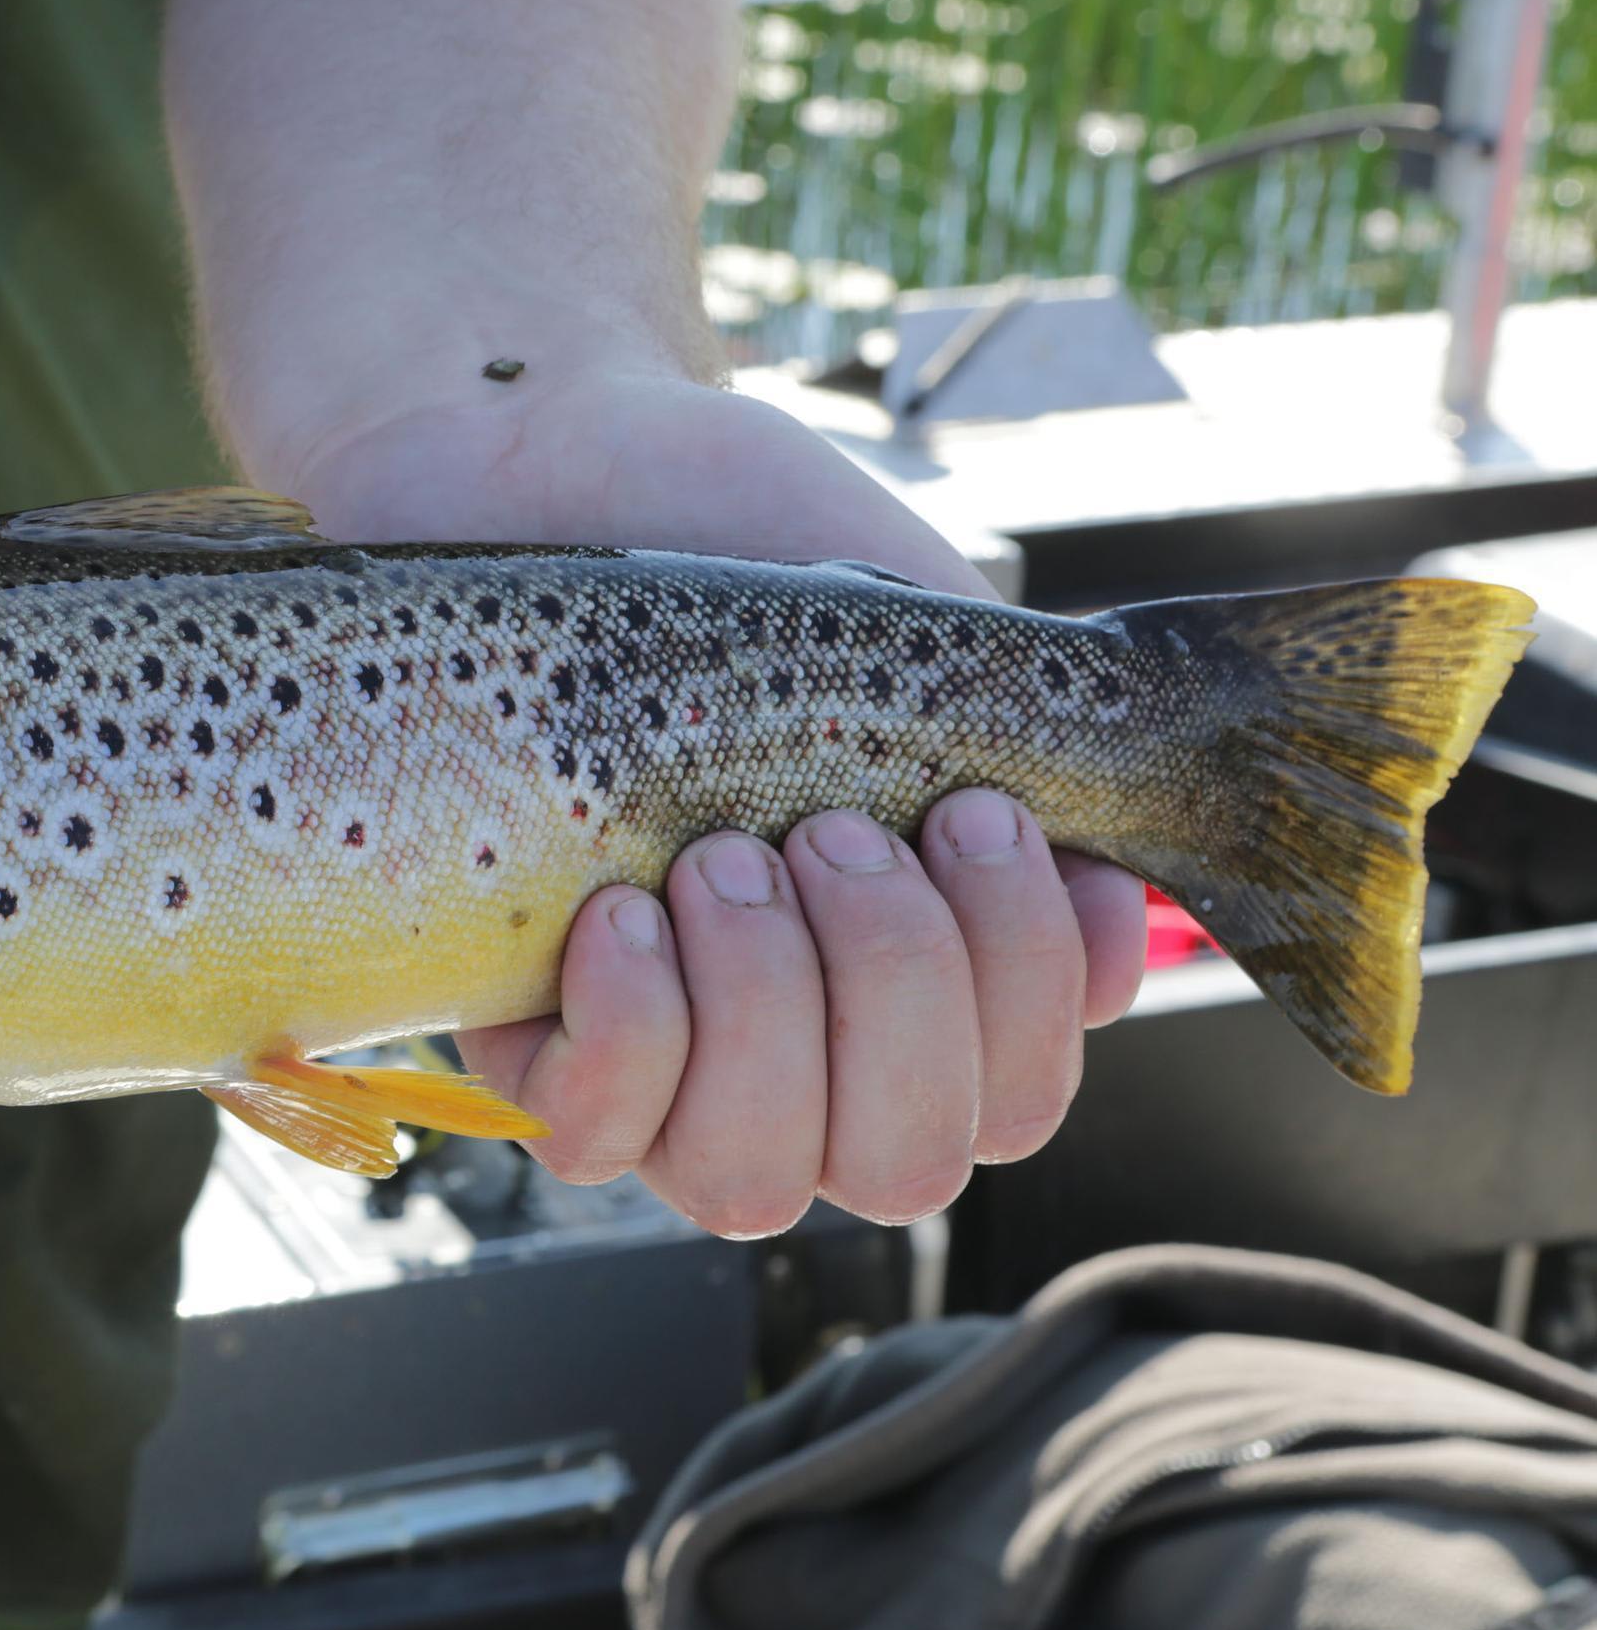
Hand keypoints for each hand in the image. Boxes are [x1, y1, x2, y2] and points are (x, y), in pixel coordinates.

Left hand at [283, 368, 1147, 1233]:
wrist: (537, 454)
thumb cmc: (728, 546)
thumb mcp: (913, 630)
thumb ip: (1022, 757)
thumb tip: (1115, 909)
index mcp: (901, 969)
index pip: (1016, 1098)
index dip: (1028, 992)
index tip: (978, 819)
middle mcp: (786, 1044)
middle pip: (907, 1166)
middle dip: (899, 990)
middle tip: (836, 829)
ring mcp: (653, 1059)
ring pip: (753, 1175)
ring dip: (768, 1009)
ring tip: (721, 857)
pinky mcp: (515, 1037)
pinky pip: (595, 1138)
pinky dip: (635, 1030)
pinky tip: (623, 912)